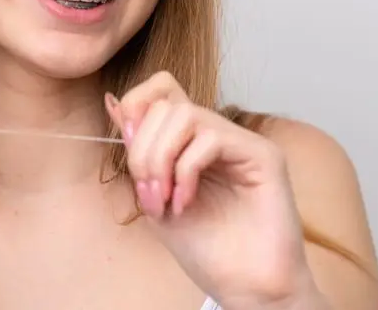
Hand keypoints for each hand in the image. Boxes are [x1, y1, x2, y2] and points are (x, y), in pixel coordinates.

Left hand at [105, 72, 317, 308]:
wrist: (243, 287)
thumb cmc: (205, 249)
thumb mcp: (154, 195)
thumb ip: (138, 152)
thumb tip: (113, 101)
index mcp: (192, 141)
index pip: (162, 89)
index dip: (136, 106)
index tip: (128, 151)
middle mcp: (219, 134)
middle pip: (166, 104)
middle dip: (143, 149)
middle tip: (149, 194)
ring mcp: (242, 142)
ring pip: (185, 114)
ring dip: (160, 159)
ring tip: (164, 199)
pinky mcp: (264, 155)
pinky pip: (211, 138)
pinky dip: (186, 171)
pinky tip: (185, 202)